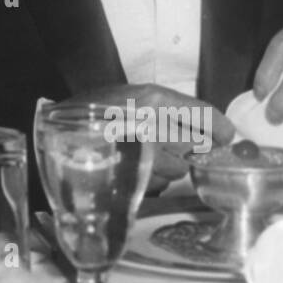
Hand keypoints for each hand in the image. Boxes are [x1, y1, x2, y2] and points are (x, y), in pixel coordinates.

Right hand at [74, 84, 235, 193]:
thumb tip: (213, 134)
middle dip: (194, 150)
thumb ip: (171, 111)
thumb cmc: (95, 111)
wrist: (56, 133)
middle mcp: (151, 125)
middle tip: (185, 148)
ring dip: (171, 167)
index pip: (205, 116)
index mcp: (153, 99)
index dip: (221, 129)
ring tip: (148, 156)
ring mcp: (141, 154)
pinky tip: (136, 168)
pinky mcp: (131, 178)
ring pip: (179, 169)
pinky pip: (159, 184)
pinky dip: (154, 180)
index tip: (226, 137)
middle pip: (196, 146)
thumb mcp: (133, 98)